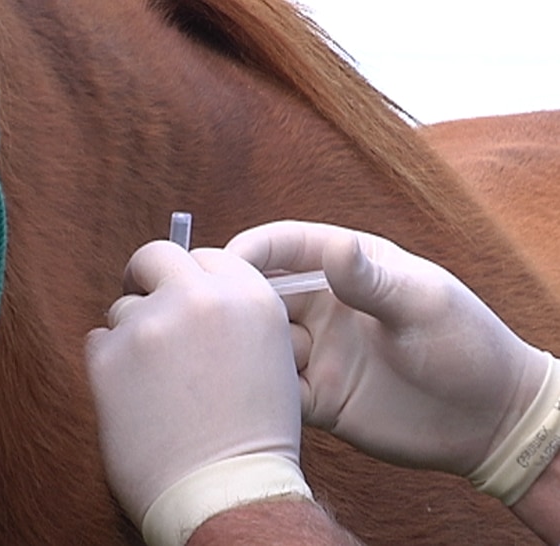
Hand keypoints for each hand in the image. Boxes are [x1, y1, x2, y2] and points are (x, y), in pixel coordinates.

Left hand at [86, 241, 311, 545]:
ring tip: (155, 384)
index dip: (190, 277)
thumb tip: (195, 291)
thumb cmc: (251, 435)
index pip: (206, 256)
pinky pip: (98, 341)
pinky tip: (133, 397)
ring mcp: (151, 325)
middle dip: (149, 277)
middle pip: (156, 256)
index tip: (181, 292)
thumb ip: (235, 315)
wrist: (224, 492)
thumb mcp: (270, 357)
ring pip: (124, 308)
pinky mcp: (109, 356)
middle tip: (145, 301)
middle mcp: (200, 298)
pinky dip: (110, 364)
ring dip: (133, 335)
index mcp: (249, 297)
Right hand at [226, 221, 552, 483]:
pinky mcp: (318, 396)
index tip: (221, 263)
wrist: (487, 420)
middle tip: (204, 314)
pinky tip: (249, 396)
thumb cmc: (466, 345)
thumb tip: (334, 248)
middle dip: (233, 301)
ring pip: (261, 344)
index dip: (252, 250)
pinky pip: (276, 390)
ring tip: (223, 359)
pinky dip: (258, 392)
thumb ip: (373, 280)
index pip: (287, 247)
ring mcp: (319, 352)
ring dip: (242, 350)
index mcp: (349, 269)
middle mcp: (325, 307)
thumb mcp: (424, 305)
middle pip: (262, 295)